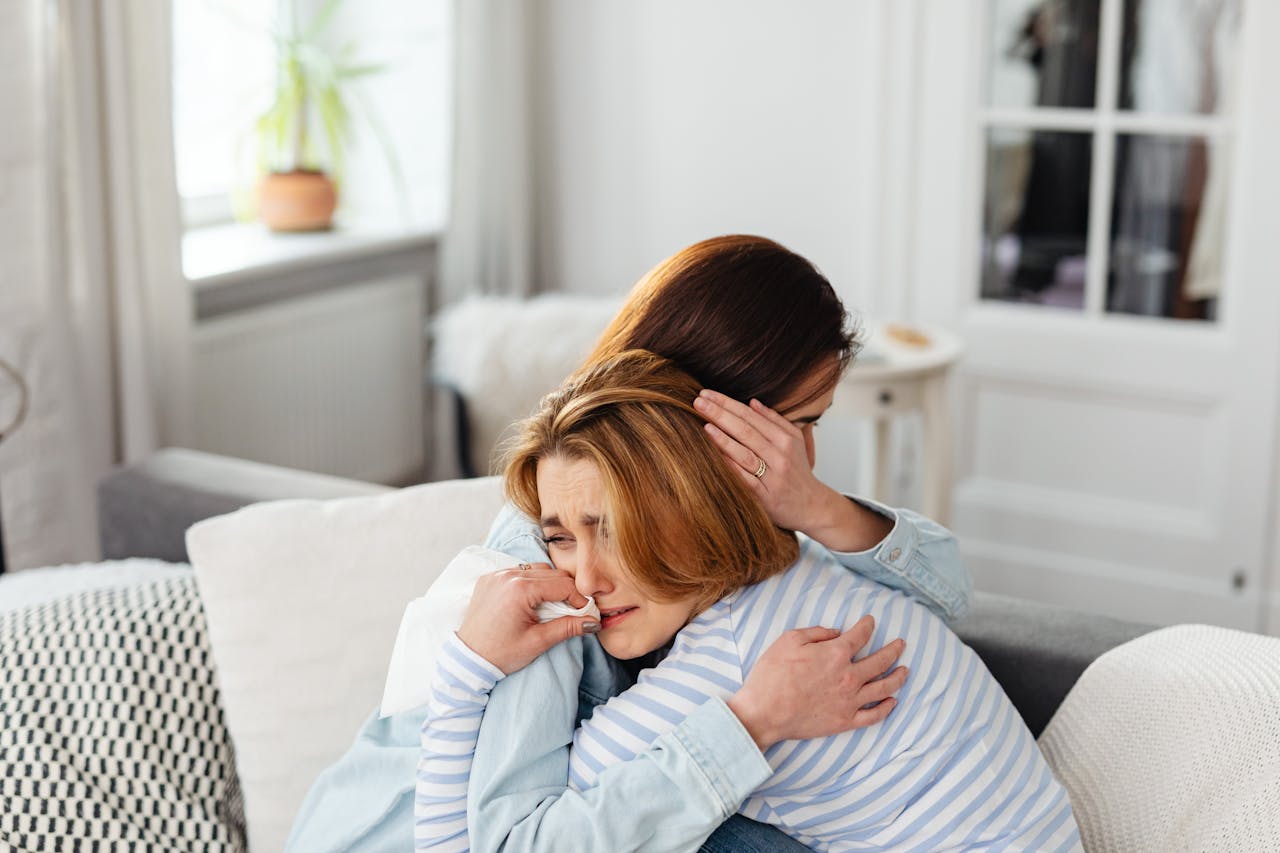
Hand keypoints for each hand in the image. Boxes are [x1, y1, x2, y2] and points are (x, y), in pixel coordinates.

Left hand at [456, 564, 598, 674]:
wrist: (468, 659)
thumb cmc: (501, 653)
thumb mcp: (538, 641)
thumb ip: (568, 627)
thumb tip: (594, 622)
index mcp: (520, 590)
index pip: (563, 584)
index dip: (579, 599)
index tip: (585, 613)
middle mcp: (508, 576)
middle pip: (552, 573)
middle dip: (566, 591)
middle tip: (572, 611)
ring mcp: (496, 575)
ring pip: (537, 569)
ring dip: (549, 584)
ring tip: (551, 607)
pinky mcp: (489, 579)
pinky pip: (518, 572)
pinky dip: (530, 582)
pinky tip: (531, 601)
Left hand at [694, 389, 890, 550]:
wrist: (814, 507)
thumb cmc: (799, 473)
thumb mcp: (795, 442)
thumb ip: (774, 420)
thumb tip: (752, 402)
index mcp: (785, 439)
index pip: (751, 416)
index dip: (728, 403)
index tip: (707, 394)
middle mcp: (780, 455)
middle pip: (746, 431)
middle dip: (720, 414)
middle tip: (698, 401)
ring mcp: (773, 476)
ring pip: (745, 453)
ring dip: (723, 438)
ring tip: (705, 424)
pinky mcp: (766, 497)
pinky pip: (744, 479)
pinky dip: (730, 466)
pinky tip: (715, 454)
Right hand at [727, 615, 906, 750]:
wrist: (764, 713)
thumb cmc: (772, 675)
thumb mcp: (788, 640)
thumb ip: (816, 632)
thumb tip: (835, 633)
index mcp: (835, 653)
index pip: (860, 635)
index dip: (867, 625)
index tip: (870, 621)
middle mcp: (849, 676)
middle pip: (881, 661)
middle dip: (894, 649)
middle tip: (901, 644)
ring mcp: (850, 701)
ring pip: (884, 688)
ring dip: (898, 677)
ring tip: (905, 670)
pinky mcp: (845, 721)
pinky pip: (874, 715)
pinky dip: (887, 708)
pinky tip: (892, 701)